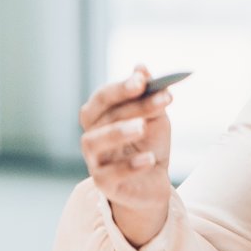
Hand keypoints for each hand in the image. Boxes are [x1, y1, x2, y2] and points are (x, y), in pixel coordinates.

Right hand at [79, 65, 174, 246]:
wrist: (153, 182)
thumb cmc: (148, 144)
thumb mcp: (155, 117)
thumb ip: (148, 94)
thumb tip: (141, 67)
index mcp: (100, 117)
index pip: (103, 98)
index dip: (120, 88)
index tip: (142, 79)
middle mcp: (91, 135)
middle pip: (100, 116)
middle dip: (129, 105)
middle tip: (158, 99)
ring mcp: (94, 160)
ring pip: (93, 142)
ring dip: (117, 131)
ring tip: (143, 127)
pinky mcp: (103, 183)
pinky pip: (110, 174)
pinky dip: (130, 165)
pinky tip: (150, 158)